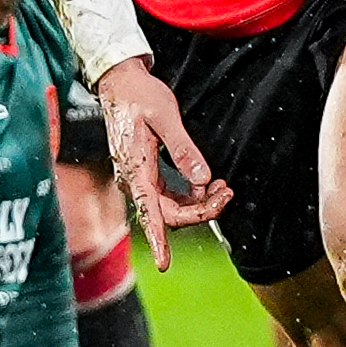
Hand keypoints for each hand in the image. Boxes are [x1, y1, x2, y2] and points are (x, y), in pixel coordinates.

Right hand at [93, 55, 227, 272]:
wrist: (118, 82)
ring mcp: (139, 178)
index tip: (165, 264)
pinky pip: (169, 195)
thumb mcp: (165, 117)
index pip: (151, 214)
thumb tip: (202, 178)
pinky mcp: (145, 174)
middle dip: (201, 210)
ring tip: (223, 186)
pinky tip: (206, 181)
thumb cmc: (138, 95)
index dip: (160, 241)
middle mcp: (134, 180)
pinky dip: (190, 194)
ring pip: (171, 206)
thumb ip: (184, 149)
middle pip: (169, 214)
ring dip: (198, 203)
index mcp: (136, 170)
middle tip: (226, 193)